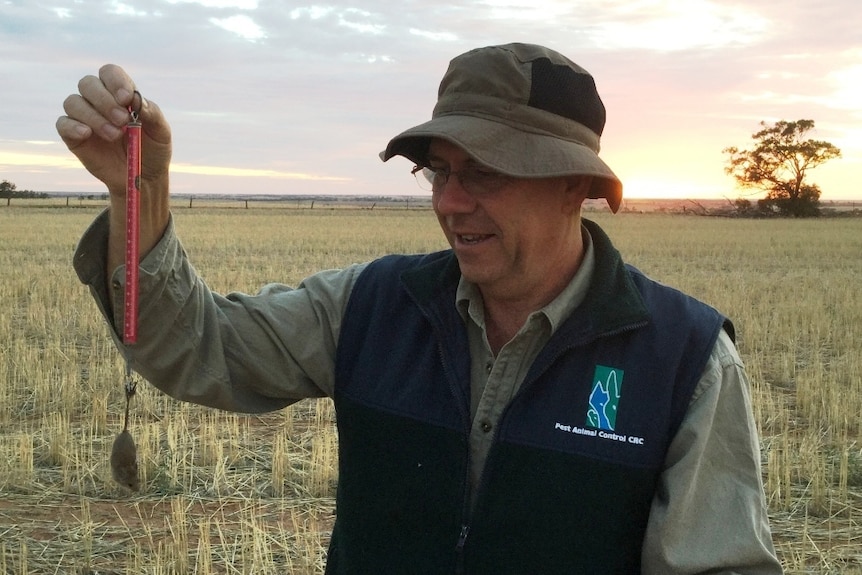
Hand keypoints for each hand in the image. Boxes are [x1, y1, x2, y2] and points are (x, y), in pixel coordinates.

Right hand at [56, 64, 171, 195]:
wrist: (143, 177)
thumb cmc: (153, 150)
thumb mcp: (161, 133)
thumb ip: (152, 114)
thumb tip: (136, 99)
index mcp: (120, 94)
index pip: (110, 73)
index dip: (115, 81)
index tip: (126, 98)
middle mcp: (99, 101)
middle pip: (88, 83)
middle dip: (104, 100)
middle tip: (122, 120)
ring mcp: (84, 117)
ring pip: (73, 102)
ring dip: (94, 116)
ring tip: (114, 135)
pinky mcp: (74, 136)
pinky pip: (62, 123)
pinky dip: (73, 126)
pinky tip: (87, 134)